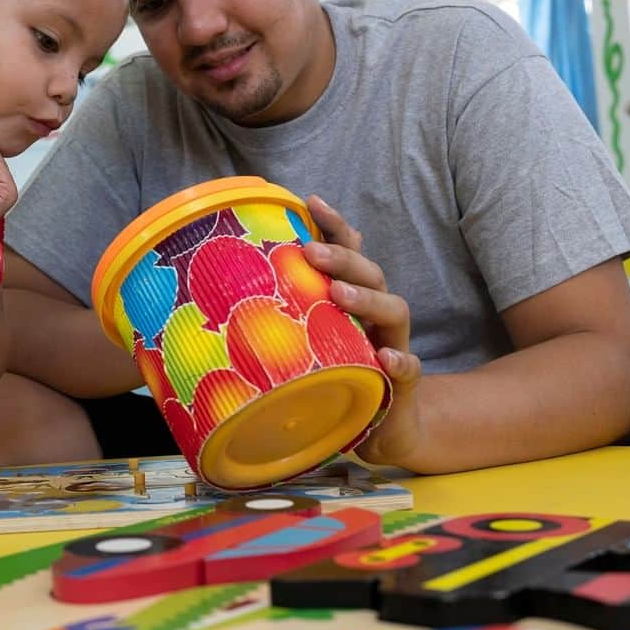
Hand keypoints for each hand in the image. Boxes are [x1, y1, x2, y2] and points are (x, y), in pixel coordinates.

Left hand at [302, 195, 422, 466]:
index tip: (310, 201)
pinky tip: (387, 358)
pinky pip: (409, 368)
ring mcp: (393, 344)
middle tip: (311, 252)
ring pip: (394, 310)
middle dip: (342, 259)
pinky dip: (400, 361)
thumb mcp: (305, 340)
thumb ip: (281, 315)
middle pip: (370, 273)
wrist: (380, 428)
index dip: (333, 226)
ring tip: (338, 295)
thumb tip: (220, 292)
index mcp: (352, 299)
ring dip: (367, 298)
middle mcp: (376, 314)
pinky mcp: (403, 383)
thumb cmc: (332, 376)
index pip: (348, 253)